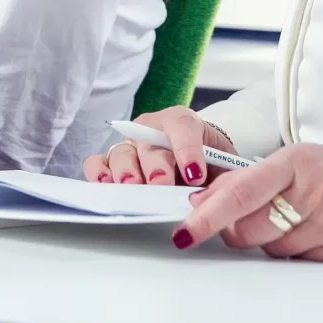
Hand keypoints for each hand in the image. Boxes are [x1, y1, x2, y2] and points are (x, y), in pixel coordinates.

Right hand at [84, 106, 231, 187]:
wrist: (199, 160)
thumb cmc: (209, 161)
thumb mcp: (224, 166)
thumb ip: (222, 179)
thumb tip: (215, 200)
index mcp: (182, 122)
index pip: (181, 126)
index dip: (187, 148)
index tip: (195, 175)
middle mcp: (151, 128)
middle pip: (148, 142)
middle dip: (155, 164)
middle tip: (161, 184)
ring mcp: (130, 144)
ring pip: (121, 152)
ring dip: (126, 171)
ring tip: (132, 187)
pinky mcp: (113, 161)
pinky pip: (98, 162)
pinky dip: (99, 172)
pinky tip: (105, 184)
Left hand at [168, 144, 322, 262]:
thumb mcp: (303, 165)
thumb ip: (256, 180)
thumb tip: (206, 200)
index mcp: (296, 161)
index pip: (239, 191)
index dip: (207, 213)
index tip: (185, 229)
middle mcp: (312, 189)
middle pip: (247, 227)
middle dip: (238, 230)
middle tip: (256, 219)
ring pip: (270, 248)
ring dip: (273, 241)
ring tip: (301, 221)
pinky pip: (297, 261)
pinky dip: (298, 253)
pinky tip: (319, 235)